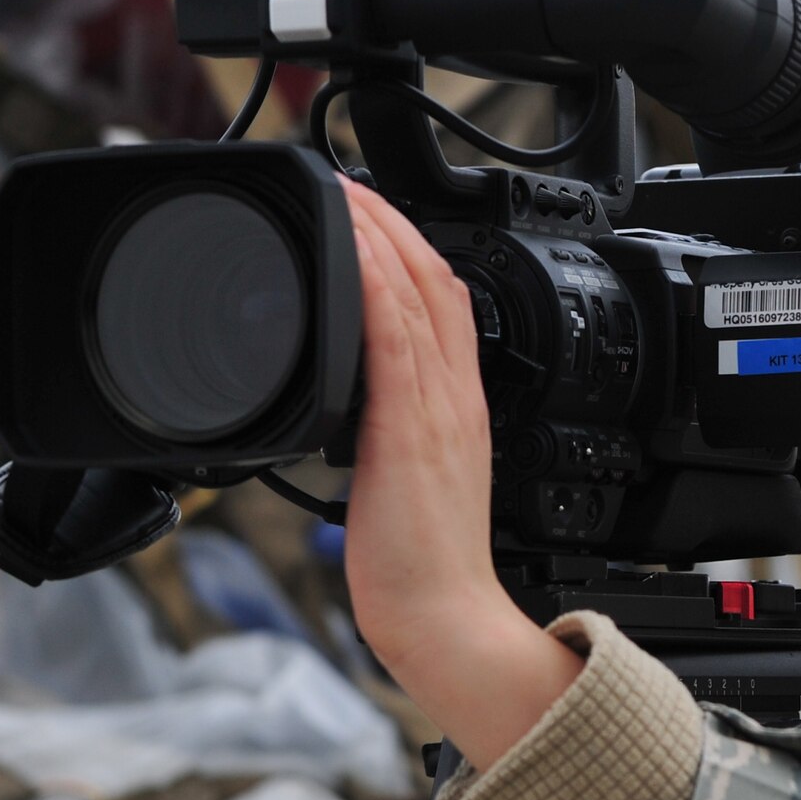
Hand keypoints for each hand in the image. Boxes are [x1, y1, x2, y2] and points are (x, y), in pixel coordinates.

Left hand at [339, 176, 581, 768]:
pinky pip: (398, 346)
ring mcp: (438, 413)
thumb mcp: (406, 479)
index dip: (411, 246)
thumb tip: (346, 407)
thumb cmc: (421, 566)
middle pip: (436, 283)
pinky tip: (356, 258)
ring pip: (418, 300)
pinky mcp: (411, 433)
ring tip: (343, 196)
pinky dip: (377, 293)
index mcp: (457, 408)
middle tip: (347, 181)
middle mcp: (455, 400)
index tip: (372, 213)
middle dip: (392, 222)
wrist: (445, 618)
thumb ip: (385, 431)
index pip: (446, 303)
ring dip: (379, 238)